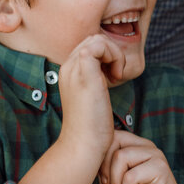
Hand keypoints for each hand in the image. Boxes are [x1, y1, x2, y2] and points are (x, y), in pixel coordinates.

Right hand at [57, 34, 126, 158]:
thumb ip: (96, 79)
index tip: (113, 77)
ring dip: (115, 55)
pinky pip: (100, 44)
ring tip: (116, 77)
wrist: (83, 144)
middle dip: (112, 53)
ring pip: (99, 39)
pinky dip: (115, 57)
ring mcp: (73, 68)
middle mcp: (66, 66)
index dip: (106, 55)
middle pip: (94, 38)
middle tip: (116, 76)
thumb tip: (109, 69)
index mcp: (67, 71)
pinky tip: (116, 77)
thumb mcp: (92, 96)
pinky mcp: (84, 72)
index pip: (89, 44)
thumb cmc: (91, 126)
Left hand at [98, 130, 183, 183]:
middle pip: (114, 142)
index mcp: (136, 146)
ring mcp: (155, 155)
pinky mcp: (161, 168)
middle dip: (106, 169)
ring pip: (121, 157)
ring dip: (117, 183)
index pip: (111, 136)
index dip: (100, 158)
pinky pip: (131, 175)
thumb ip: (103, 168)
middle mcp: (146, 146)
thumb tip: (90, 156)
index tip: (104, 181)